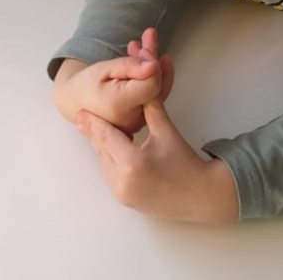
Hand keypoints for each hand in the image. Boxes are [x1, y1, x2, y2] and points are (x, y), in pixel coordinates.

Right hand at [54, 28, 173, 135]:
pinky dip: (151, 77)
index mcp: (120, 106)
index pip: (151, 84)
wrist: (76, 103)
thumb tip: (154, 65)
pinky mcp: (141, 120)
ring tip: (144, 44)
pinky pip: (154, 97)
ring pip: (159, 91)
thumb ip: (128, 67)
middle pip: (157, 87)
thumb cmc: (86, 85)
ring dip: (154, 66)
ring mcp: (138, 123)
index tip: (141, 47)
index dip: (152, 63)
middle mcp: (132, 120)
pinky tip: (148, 62)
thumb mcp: (102, 69)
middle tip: (148, 35)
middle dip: (154, 58)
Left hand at [77, 101, 239, 222]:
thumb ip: (149, 106)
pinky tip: (109, 147)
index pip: (105, 136)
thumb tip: (141, 82)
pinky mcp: (125, 200)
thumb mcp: (166, 130)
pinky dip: (109, 160)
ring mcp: (122, 194)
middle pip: (102, 149)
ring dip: (101, 146)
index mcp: (131, 162)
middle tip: (83, 117)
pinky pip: (111, 174)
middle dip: (95, 132)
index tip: (80, 111)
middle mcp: (122, 181)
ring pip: (105, 162)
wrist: (202, 196)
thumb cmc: (185, 162)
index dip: (93, 122)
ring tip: (94, 129)